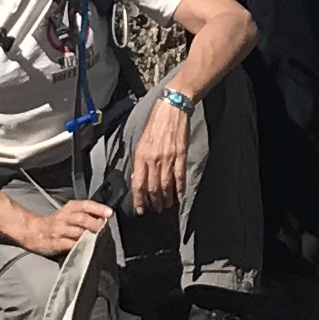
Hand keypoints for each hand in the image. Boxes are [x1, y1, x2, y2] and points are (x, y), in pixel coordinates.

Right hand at [16, 195, 115, 257]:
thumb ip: (85, 214)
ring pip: (78, 233)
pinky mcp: (56, 243)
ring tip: (97, 239)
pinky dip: (80, 247)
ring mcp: (59, 231)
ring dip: (90, 236)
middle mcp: (64, 217)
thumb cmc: (55, 223)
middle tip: (103, 229)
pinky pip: (71, 245)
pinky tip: (86, 248)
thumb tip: (105, 217)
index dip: (98, 208)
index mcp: (69, 208)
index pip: (85, 205)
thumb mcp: (69, 212)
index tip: (109, 213)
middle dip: (95, 224)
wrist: (33, 231)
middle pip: (82, 219)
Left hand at [127, 98, 190, 213]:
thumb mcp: (141, 141)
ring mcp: (168, 158)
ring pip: (166, 185)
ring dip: (166, 199)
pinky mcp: (181, 155)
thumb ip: (139, 160)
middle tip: (156, 210)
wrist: (171, 110)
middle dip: (154, 202)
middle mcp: (153, 159)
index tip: (140, 209)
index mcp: (141, 156)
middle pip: (152, 188)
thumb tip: (138, 177)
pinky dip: (180, 188)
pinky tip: (179, 195)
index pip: (138, 183)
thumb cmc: (154, 124)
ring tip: (166, 206)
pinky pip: (179, 176)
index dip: (139, 199)